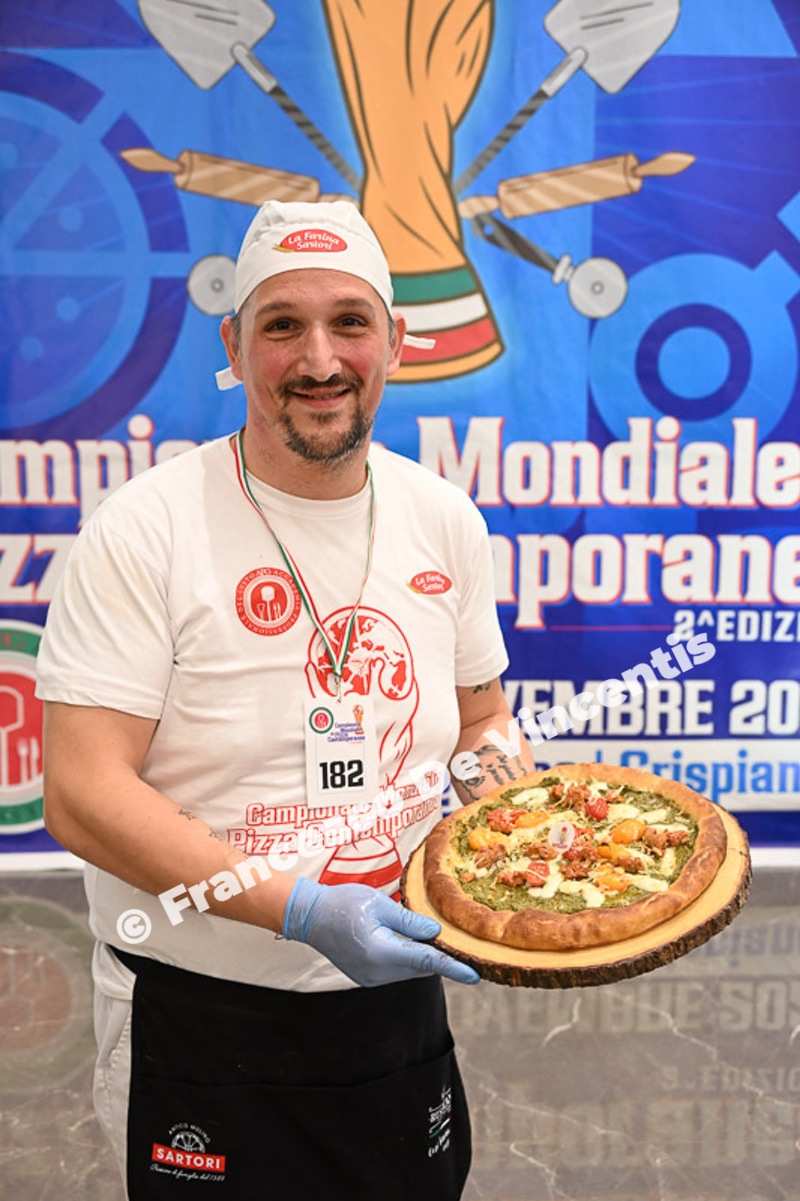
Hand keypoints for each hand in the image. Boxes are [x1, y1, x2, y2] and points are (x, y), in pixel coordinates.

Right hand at [281, 878, 479, 987]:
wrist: (310, 916)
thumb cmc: (343, 904)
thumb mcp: (380, 904)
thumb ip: (410, 922)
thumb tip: (436, 934)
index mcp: (382, 952)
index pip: (426, 963)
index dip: (454, 968)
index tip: (475, 975)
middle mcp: (377, 973)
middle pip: (420, 969)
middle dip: (439, 958)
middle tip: (458, 944)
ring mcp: (371, 979)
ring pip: (409, 971)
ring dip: (421, 957)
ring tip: (430, 937)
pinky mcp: (367, 977)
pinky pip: (396, 971)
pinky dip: (407, 959)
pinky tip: (409, 941)